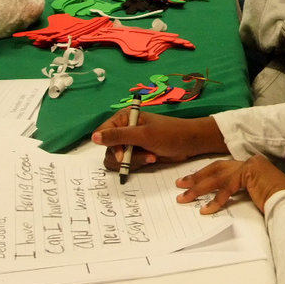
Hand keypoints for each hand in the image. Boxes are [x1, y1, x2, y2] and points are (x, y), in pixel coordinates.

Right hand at [93, 110, 227, 167]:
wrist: (191, 143)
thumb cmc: (170, 133)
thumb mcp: (143, 134)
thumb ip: (118, 136)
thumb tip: (93, 137)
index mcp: (123, 118)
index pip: (102, 133)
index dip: (111, 146)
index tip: (123, 155)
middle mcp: (124, 129)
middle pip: (109, 149)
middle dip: (126, 157)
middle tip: (144, 157)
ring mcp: (130, 143)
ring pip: (118, 160)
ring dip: (134, 162)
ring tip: (151, 157)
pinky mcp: (137, 154)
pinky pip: (128, 164)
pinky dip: (139, 164)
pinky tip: (153, 159)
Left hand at [175, 155, 284, 214]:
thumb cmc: (277, 201)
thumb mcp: (256, 194)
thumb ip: (242, 190)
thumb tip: (223, 199)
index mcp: (250, 165)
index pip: (222, 168)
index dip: (204, 174)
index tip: (190, 180)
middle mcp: (249, 162)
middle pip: (216, 169)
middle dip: (196, 177)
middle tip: (179, 185)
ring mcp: (250, 167)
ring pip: (217, 178)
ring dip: (198, 188)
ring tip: (184, 198)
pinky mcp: (249, 175)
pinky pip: (227, 189)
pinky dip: (215, 201)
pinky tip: (205, 210)